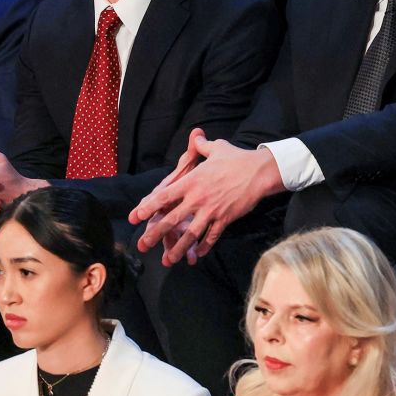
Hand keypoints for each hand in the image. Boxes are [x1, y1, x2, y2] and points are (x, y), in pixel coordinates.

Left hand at [132, 131, 284, 265]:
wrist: (260, 171)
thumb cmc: (237, 158)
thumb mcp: (216, 148)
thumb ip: (201, 145)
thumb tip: (196, 136)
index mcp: (192, 181)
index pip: (164, 196)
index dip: (148, 207)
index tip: (135, 216)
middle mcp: (198, 198)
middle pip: (171, 220)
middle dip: (155, 234)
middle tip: (142, 245)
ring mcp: (211, 211)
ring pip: (190, 234)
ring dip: (178, 248)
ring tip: (168, 260)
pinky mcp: (225, 219)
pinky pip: (212, 236)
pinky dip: (204, 247)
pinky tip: (197, 255)